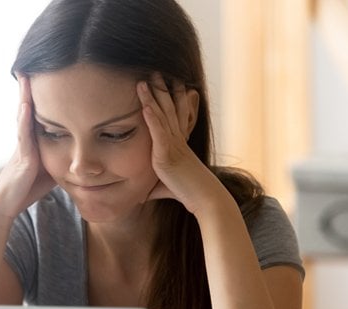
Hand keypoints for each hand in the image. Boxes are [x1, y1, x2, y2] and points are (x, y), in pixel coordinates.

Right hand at [0, 74, 55, 222]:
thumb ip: (59, 156)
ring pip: (23, 116)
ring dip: (24, 96)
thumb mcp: (50, 168)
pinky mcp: (22, 157)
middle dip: (29, 88)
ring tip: (25, 76)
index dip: (40, 95)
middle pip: (28, 108)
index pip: (37, 113)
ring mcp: (22, 146)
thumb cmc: (27, 189)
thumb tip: (78, 151)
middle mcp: (25, 140)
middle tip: (29, 65)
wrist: (6, 205)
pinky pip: (23, 135)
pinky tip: (26, 105)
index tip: (44, 75)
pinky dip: (24, 119)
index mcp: (32, 141)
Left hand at [137, 74, 219, 213]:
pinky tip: (145, 106)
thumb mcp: (166, 187)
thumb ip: (154, 186)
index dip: (171, 98)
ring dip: (153, 97)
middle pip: (169, 109)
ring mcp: (173, 145)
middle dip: (161, 89)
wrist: (205, 199)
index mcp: (179, 143)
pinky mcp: (167, 154)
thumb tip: (141, 194)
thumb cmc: (188, 193)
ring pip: (162, 116)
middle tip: (156, 71)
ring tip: (144, 80)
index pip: (174, 115)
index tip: (167, 82)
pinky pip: (159, 132)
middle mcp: (178, 140)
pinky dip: (152, 118)